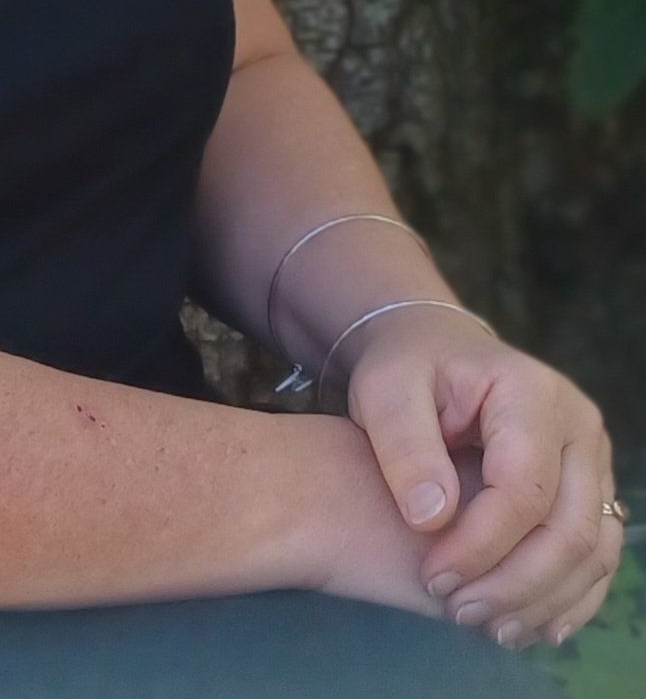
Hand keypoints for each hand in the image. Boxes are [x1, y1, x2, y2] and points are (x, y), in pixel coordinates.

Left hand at [339, 304, 624, 651]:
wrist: (436, 352)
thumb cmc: (408, 371)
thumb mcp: (385, 390)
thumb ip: (404, 446)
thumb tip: (430, 518)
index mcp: (530, 392)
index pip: (522, 491)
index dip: (480, 546)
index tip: (432, 576)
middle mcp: (579, 424)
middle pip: (568, 529)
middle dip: (514, 584)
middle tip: (457, 611)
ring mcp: (593, 458)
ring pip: (591, 550)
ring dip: (544, 600)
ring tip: (489, 629)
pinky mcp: (592, 487)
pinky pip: (596, 554)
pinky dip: (567, 597)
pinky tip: (528, 625)